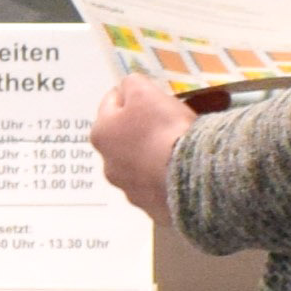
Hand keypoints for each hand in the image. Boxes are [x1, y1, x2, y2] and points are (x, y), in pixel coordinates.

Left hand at [89, 74, 192, 228]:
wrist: (189, 176)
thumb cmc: (163, 129)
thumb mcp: (144, 92)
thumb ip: (131, 84)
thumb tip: (127, 87)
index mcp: (101, 134)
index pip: (111, 102)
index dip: (131, 94)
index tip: (148, 93)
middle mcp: (108, 164)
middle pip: (123, 137)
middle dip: (139, 128)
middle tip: (165, 121)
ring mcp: (129, 189)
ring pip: (138, 164)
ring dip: (151, 155)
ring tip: (176, 148)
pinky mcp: (151, 207)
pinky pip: (157, 186)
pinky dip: (165, 177)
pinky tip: (181, 170)